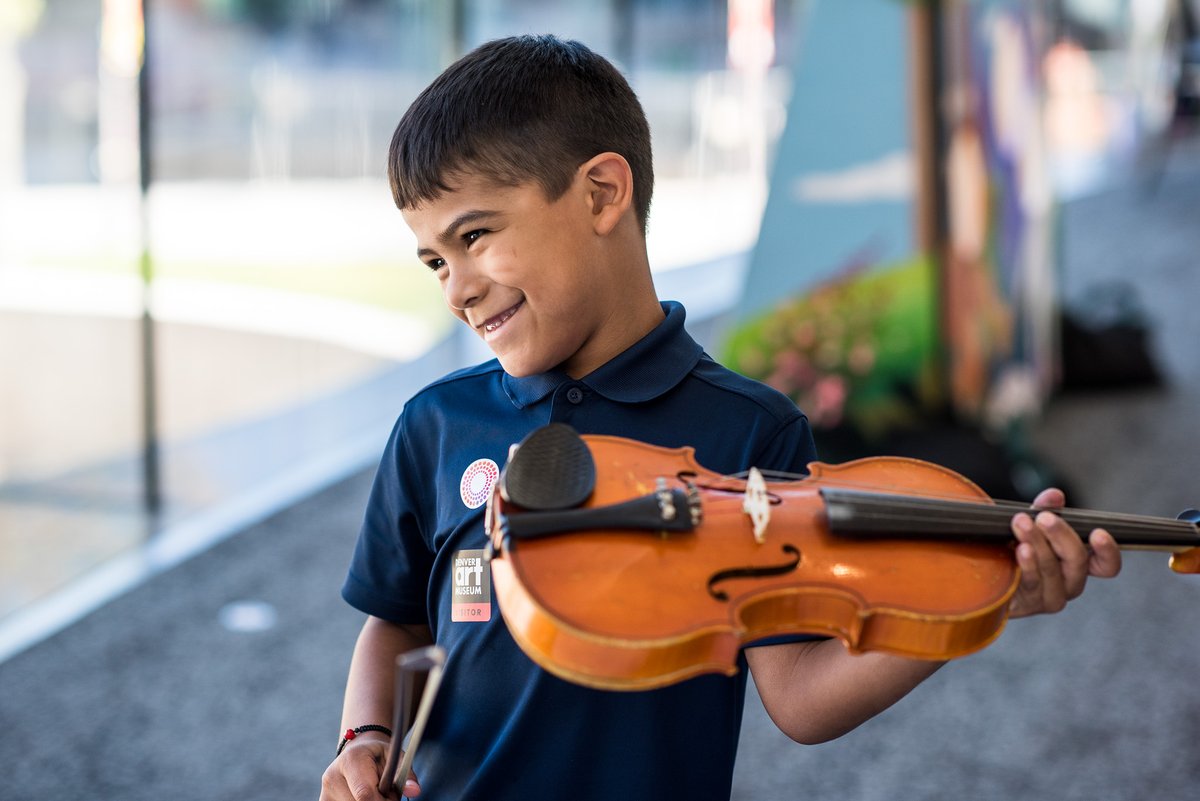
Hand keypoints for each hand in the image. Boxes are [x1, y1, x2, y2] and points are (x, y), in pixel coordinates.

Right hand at [319, 733, 421, 799]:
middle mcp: (332, 777)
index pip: (364, 794)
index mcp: (351, 761)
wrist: (356, 752)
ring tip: (374, 794)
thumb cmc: (379, 755)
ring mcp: (325, 793)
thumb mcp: (396, 756)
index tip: (393, 799)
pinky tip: (363, 798)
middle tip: (386, 795)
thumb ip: (406, 774)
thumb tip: (415, 791)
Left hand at [1007, 488, 1120, 618]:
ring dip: (1038, 543)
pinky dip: (1027, 564)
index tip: (1097, 533)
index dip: (1108, 552)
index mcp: (1077, 564)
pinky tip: (1020, 549)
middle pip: (1077, 562)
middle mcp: (1069, 584)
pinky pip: (1031, 584)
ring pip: (1052, 570)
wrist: (984, 579)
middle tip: (1044, 518)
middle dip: (1061, 535)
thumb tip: (1054, 495)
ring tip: (1022, 523)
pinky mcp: (1027, 604)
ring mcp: (1049, 597)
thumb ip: (1045, 509)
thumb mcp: (1031, 525)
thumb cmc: (1015, 549)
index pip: (1106, 566)